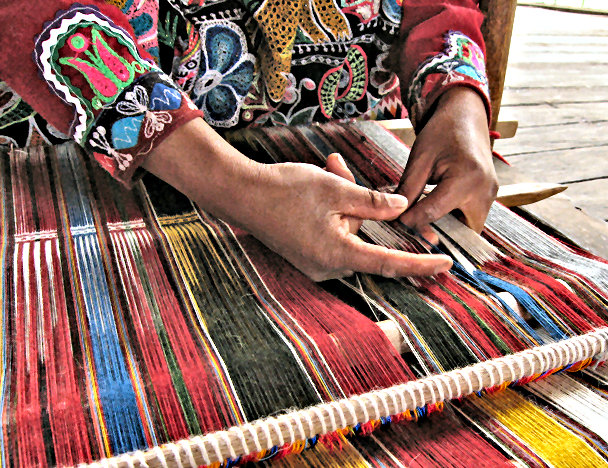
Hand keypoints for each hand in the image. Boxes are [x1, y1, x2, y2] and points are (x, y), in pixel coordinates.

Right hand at [241, 155, 451, 280]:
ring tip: (327, 169)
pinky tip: (320, 183)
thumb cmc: (283, 189)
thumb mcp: (335, 189)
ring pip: (348, 232)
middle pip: (364, 237)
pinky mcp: (305, 254)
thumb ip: (372, 202)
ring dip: (345, 203)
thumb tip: (401, 208)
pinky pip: (332, 234)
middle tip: (341, 170)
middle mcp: (327, 265)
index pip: (389, 263)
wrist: (239, 193)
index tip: (445, 266)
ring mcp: (314, 262)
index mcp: (338, 253)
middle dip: (361, 205)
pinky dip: (333, 212)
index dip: (420, 265)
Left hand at [397, 87, 497, 233]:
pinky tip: (436, 216)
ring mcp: (491, 196)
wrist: (467, 116)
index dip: (411, 221)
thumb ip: (408, 189)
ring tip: (422, 224)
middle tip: (411, 230)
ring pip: (467, 230)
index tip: (394, 223)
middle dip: (434, 233)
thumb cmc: (442, 132)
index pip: (433, 212)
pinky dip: (454, 222)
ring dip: (446, 231)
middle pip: (457, 231)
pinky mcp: (490, 197)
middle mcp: (484, 191)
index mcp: (466, 178)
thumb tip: (394, 215)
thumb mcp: (420, 159)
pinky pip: (472, 220)